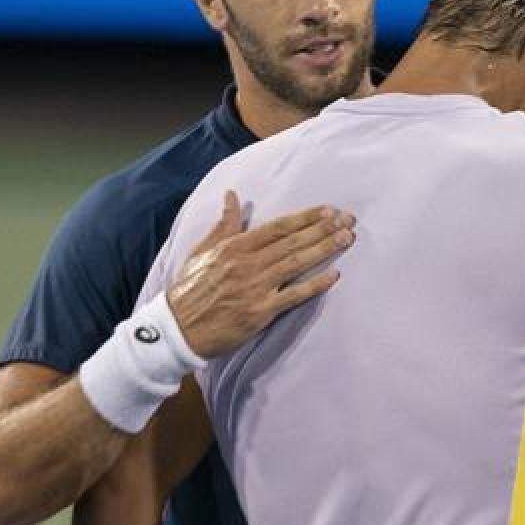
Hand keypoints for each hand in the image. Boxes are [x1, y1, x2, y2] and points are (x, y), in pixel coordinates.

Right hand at [167, 191, 355, 357]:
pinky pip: (293, 295)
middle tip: (348, 220)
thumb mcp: (202, 250)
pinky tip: (333, 275)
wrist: (176, 329)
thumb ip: (224, 223)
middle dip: (323, 229)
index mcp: (234, 247)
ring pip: (296, 263)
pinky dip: (314, 284)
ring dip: (324, 249)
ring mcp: (255, 288)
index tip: (328, 209)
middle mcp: (247, 264)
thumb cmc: (189, 289)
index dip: (306, 217)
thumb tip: (231, 195)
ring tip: (346, 239)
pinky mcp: (260, 312)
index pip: (278, 227)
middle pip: (293, 242)